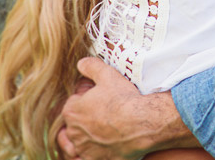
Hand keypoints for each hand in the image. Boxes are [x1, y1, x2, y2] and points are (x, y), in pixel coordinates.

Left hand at [58, 57, 196, 159]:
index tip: (97, 99)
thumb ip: (91, 67)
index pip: (72, 105)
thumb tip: (81, 63)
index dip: (84, 100)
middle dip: (84, 119)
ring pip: (79, 143)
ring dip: (85, 138)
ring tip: (99, 132)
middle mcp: (74, 132)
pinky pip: (87, 158)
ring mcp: (84, 148)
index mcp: (72, 111)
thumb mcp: (108, 75)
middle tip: (101, 113)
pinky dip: (91, 153)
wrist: (142, 123)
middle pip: (74, 124)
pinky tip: (100, 146)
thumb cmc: (125, 99)